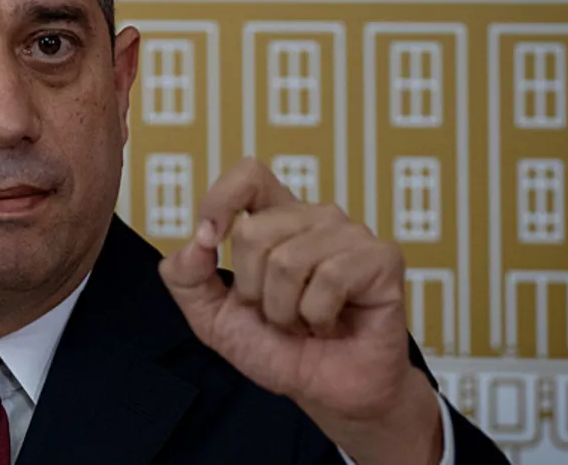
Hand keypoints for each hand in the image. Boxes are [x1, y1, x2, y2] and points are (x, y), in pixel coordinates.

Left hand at [158, 157, 441, 463]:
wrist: (326, 392)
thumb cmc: (278, 348)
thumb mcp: (213, 317)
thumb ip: (187, 278)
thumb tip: (195, 241)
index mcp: (276, 219)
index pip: (249, 176)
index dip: (221, 200)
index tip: (210, 239)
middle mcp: (314, 218)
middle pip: (254, 232)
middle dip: (253, 290)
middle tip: (279, 312)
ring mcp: (350, 234)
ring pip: (288, 261)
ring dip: (285, 310)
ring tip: (306, 320)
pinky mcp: (381, 258)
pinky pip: (329, 279)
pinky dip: (318, 315)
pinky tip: (331, 322)